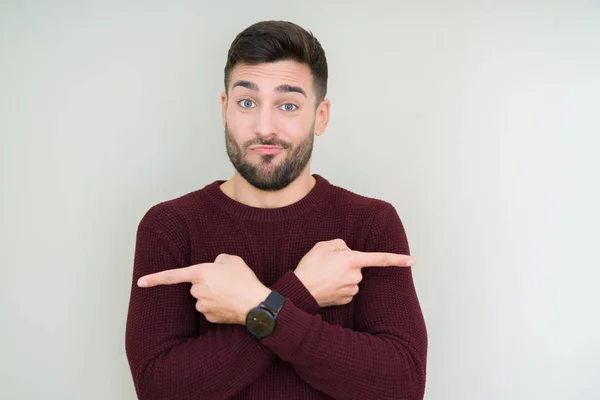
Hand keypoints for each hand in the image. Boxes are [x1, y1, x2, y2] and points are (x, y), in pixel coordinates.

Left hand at [137, 254, 270, 324]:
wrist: (256, 304)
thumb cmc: (244, 280)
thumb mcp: (233, 260)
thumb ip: (219, 260)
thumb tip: (215, 266)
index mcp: (201, 273)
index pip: (172, 275)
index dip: (155, 278)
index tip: (140, 282)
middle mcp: (198, 290)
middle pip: (196, 286)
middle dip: (207, 283)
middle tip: (226, 281)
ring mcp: (202, 306)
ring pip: (202, 298)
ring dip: (213, 295)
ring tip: (231, 292)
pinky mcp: (209, 317)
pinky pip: (209, 309)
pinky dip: (218, 306)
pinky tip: (230, 303)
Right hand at [294, 239, 415, 306]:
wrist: (299, 291)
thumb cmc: (310, 267)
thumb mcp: (323, 246)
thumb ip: (341, 244)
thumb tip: (347, 252)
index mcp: (352, 260)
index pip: (380, 259)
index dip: (397, 259)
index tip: (413, 261)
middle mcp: (356, 276)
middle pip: (357, 266)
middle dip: (347, 264)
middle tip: (328, 265)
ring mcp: (352, 290)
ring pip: (352, 278)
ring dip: (342, 275)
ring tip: (324, 275)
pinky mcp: (346, 299)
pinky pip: (347, 289)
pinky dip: (339, 286)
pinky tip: (327, 285)